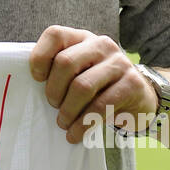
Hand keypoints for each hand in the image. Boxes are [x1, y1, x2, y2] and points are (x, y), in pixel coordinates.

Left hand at [29, 26, 157, 143]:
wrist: (141, 96)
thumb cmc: (98, 85)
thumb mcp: (79, 71)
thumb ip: (58, 70)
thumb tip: (28, 87)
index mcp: (82, 38)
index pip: (55, 35)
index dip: (40, 57)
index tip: (37, 79)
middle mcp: (101, 45)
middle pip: (65, 63)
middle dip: (54, 90)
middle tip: (53, 106)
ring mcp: (119, 63)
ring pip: (82, 86)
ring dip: (67, 110)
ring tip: (63, 123)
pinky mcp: (131, 84)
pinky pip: (100, 106)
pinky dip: (83, 124)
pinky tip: (76, 134)